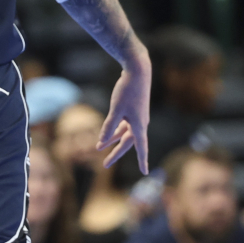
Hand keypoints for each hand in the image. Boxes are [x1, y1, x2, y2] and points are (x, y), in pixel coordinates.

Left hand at [96, 50, 151, 173]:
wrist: (137, 70)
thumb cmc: (128, 89)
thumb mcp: (116, 109)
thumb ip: (109, 126)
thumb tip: (101, 140)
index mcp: (139, 125)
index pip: (141, 148)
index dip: (142, 160)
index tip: (145, 172)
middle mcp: (140, 123)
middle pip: (128, 143)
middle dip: (116, 153)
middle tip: (104, 165)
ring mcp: (137, 116)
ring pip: (124, 133)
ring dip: (112, 140)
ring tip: (98, 148)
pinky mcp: (133, 109)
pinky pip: (123, 124)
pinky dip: (115, 129)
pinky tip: (106, 133)